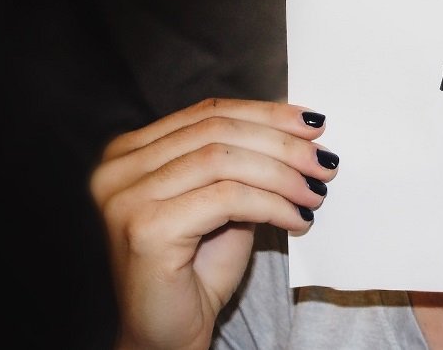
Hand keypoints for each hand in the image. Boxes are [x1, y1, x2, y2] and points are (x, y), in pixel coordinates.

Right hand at [89, 99, 338, 349]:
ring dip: (283, 175)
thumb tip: (299, 129)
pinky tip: (297, 219)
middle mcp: (118, 168)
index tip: (315, 124)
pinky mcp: (145, 228)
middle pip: (217, 132)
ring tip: (316, 193)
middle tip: (324, 163)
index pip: (209, 113)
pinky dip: (273, 205)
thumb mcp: (223, 201)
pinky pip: (228, 199)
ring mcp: (125, 197)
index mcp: (130, 152)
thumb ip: (244, 162)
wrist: (167, 334)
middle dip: (282, 144)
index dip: (267, 114)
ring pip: (225, 161)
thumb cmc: (196, 271)